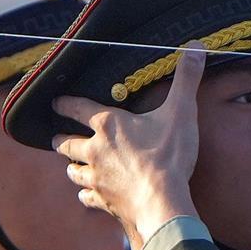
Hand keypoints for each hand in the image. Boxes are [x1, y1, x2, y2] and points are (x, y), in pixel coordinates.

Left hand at [52, 43, 205, 249]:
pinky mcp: (103, 202)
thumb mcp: (181, 112)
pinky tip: (88, 196)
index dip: (65, 103)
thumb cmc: (168, 155)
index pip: (78, 108)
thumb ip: (186, 79)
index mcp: (108, 125)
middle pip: (67, 143)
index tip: (55, 101)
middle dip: (61, 139)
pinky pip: (86, 198)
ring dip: (72, 167)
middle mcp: (95, 151)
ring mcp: (97, 179)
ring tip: (71, 166)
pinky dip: (86, 196)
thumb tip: (195, 47)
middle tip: (56, 137)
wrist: (162, 202)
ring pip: (73, 172)